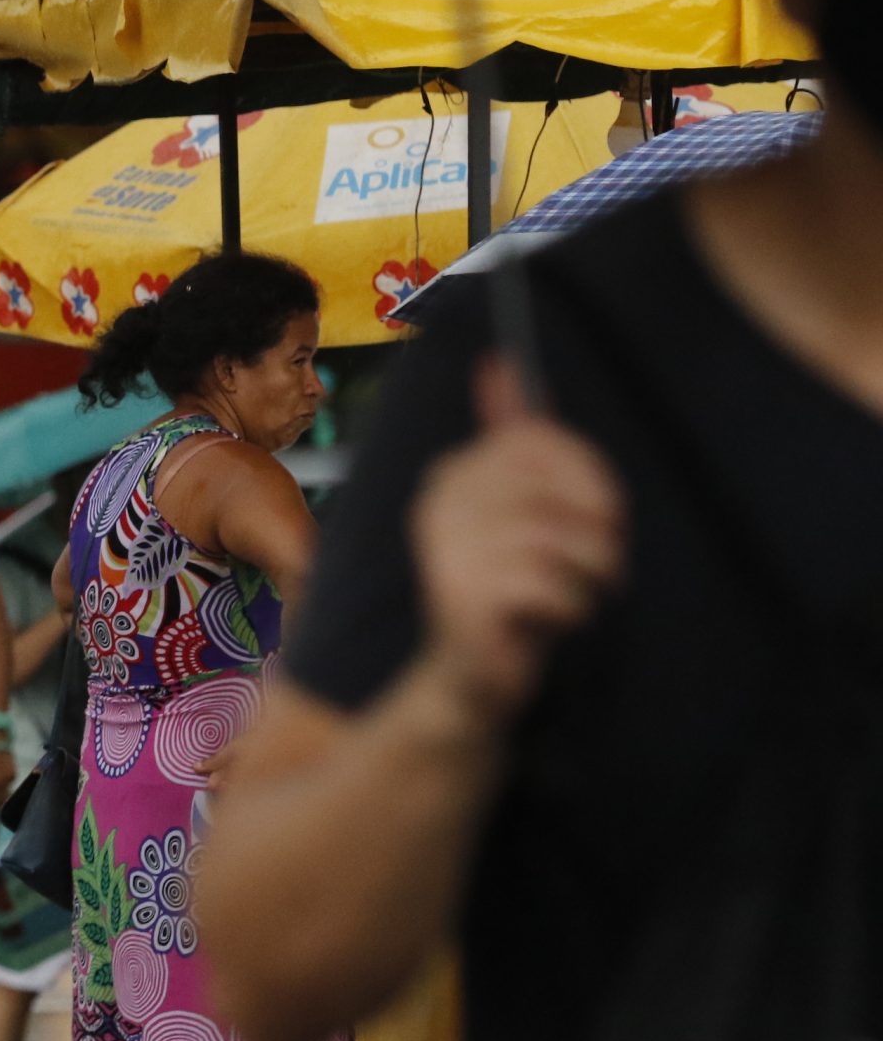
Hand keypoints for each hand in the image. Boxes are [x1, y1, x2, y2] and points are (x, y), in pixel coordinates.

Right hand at [412, 356, 624, 721]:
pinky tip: (555, 620)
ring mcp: (446, 550)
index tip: (600, 517)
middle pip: (556, 488)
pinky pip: (549, 584)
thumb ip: (509, 436)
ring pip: (560, 538)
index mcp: (452, 474)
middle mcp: (439, 504)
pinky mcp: (462, 597)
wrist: (469, 678)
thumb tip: (499, 362)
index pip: (542, 440)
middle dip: (597, 530)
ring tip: (581, 594)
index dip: (591, 478)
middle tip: (597, 566)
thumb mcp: (512, 507)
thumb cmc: (507, 588)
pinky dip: (572, 608)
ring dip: (592, 575)